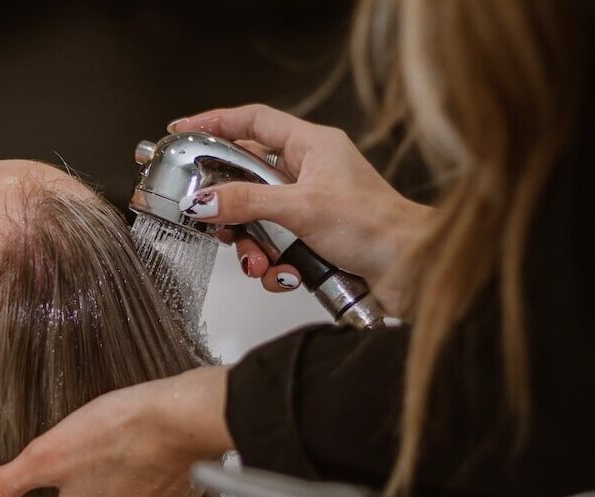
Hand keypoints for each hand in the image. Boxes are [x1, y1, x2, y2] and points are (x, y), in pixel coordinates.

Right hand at [169, 104, 430, 312]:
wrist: (412, 270)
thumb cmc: (378, 227)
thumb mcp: (302, 209)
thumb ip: (247, 203)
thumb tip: (204, 200)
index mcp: (312, 146)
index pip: (253, 121)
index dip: (215, 123)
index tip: (182, 132)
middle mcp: (310, 172)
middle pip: (247, 179)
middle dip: (231, 210)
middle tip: (214, 222)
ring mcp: (311, 207)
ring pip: (258, 221)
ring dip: (253, 247)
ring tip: (260, 263)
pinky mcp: (314, 240)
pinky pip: (276, 249)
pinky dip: (274, 267)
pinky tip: (287, 276)